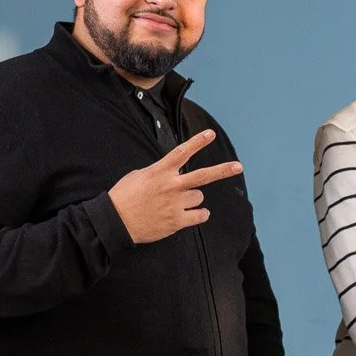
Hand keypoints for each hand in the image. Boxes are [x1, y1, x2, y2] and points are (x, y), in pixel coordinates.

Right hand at [108, 130, 243, 244]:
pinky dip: (200, 214)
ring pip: (199, 197)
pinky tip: (195, 214)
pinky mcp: (177, 221)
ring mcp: (175, 204)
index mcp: (160, 171)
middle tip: (238, 167)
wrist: (116, 221)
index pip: (182, 152)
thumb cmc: (125, 196)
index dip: (198, 142)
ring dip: (194, 199)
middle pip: (203, 176)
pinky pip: (200, 215)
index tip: (210, 134)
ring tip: (179, 202)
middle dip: (223, 170)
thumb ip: (160, 172)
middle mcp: (171, 186)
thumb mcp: (140, 175)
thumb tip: (173, 173)